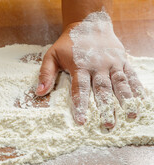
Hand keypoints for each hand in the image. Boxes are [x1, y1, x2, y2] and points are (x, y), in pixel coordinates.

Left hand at [36, 12, 144, 127]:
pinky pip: (131, 74)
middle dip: (106, 108)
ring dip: (126, 100)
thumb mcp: (52, 55)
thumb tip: (39, 92)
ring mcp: (112, 63)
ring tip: (131, 116)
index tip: (81, 121)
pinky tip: (141, 100)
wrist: (89, 24)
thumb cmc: (68, 44)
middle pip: (102, 90)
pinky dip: (136, 87)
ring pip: (120, 83)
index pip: (80, 89)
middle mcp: (98, 66)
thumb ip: (46, 73)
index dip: (81, 105)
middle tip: (109, 125)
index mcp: (80, 66)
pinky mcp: (122, 60)